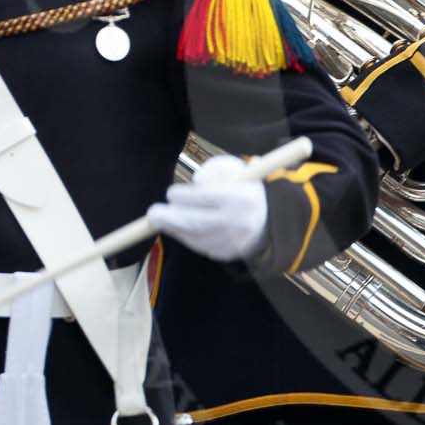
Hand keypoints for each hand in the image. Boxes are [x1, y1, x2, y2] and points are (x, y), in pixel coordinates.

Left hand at [148, 154, 267, 263]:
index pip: (206, 198)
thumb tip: (194, 183)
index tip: (172, 192)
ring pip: (195, 237)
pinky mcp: (227, 254)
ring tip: (161, 220)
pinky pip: (201, 247)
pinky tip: (178, 229)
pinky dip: (186, 238)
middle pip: (196, 222)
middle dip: (170, 218)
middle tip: (153, 213)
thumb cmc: (247, 192)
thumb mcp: (237, 172)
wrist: (271, 222)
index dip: (184, 196)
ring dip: (174, 229)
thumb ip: (214, 170)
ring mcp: (232, 241)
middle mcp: (237, 222)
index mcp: (241, 198)